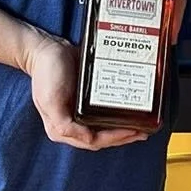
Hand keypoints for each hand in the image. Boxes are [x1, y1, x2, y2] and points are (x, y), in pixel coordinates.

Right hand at [22, 30, 147, 149]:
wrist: (47, 48)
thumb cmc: (46, 73)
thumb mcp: (50, 101)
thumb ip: (64, 125)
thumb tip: (88, 139)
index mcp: (62, 128)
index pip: (94, 142)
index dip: (115, 139)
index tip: (133, 131)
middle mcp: (72, 123)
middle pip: (103, 137)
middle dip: (124, 137)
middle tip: (144, 132)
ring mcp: (80, 111)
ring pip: (106, 126)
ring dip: (123, 127)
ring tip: (142, 124)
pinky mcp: (87, 99)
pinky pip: (105, 110)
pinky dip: (118, 112)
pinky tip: (130, 109)